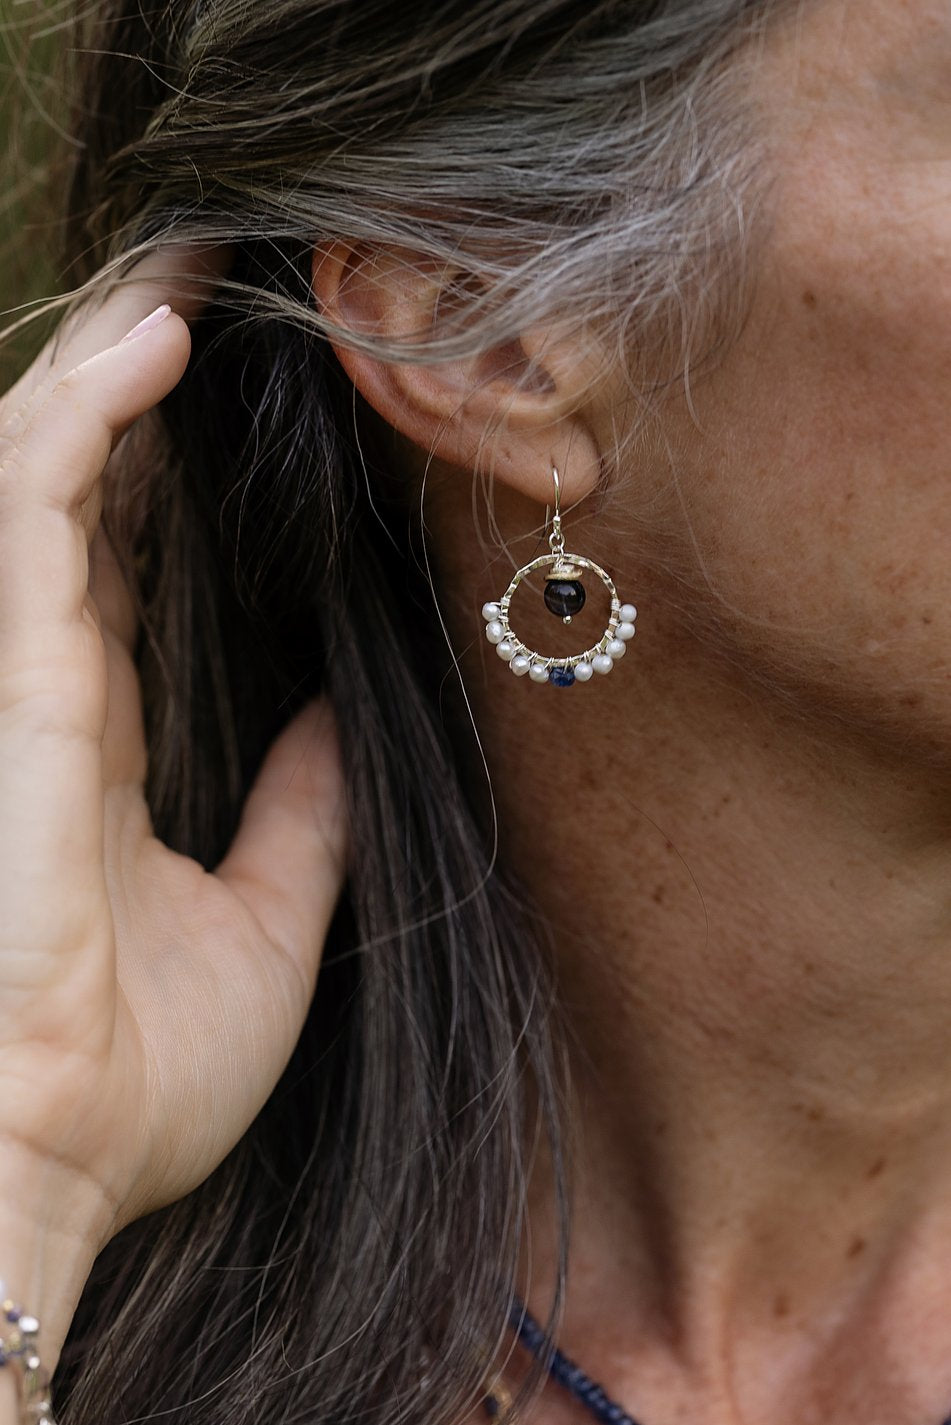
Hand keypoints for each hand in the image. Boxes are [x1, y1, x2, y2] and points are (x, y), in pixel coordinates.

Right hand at [0, 249, 347, 1364]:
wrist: (63, 1171)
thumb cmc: (141, 1077)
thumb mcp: (269, 926)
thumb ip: (301, 813)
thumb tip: (341, 716)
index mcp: (92, 734)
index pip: (123, 553)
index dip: (168, 458)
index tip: (245, 379)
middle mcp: (46, 684)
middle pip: (85, 485)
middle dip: (139, 369)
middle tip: (222, 269)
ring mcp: (19, 676)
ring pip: (44, 466)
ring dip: (114, 354)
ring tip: (195, 262)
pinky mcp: (15, 686)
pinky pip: (36, 511)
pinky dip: (86, 418)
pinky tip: (157, 342)